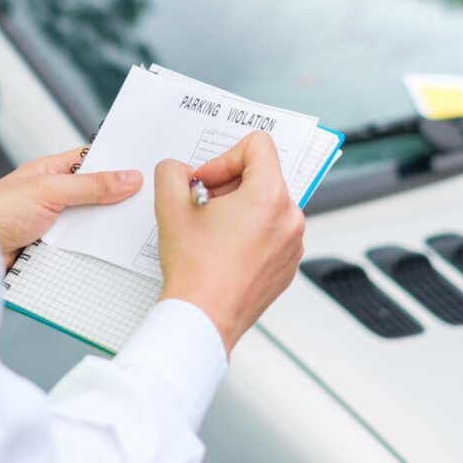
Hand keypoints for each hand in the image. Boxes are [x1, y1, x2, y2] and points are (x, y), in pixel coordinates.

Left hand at [0, 147, 142, 271]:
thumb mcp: (49, 191)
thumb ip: (90, 186)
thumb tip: (128, 177)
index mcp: (49, 171)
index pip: (90, 161)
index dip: (117, 162)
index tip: (145, 166)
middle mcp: (51, 196)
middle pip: (94, 196)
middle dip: (116, 201)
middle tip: (148, 204)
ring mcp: (50, 224)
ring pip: (88, 225)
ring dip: (103, 230)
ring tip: (133, 232)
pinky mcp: (49, 251)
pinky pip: (78, 250)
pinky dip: (90, 253)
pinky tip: (109, 256)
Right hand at [154, 132, 305, 354]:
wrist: (203, 317)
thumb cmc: (194, 268)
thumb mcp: (170, 204)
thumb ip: (172, 171)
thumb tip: (180, 171)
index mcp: (270, 195)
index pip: (258, 145)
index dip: (224, 157)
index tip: (206, 181)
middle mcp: (290, 217)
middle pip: (261, 176)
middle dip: (228, 185)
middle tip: (201, 206)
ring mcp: (292, 245)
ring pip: (265, 206)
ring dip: (237, 210)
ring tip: (210, 232)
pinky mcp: (287, 267)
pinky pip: (270, 234)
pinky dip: (247, 234)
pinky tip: (222, 252)